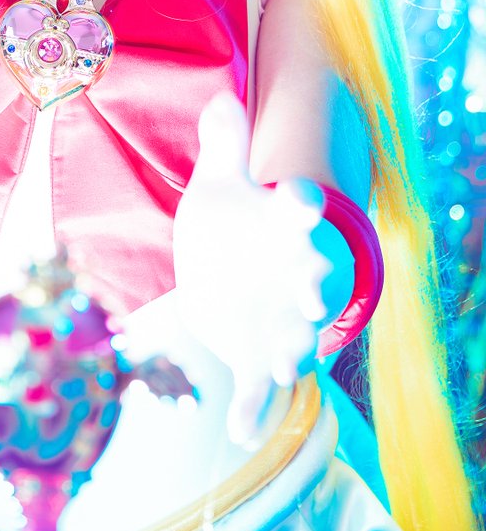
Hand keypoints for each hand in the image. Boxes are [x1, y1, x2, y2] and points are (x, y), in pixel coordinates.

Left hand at [173, 93, 329, 444]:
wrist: (230, 270)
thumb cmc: (231, 221)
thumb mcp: (222, 182)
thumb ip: (223, 145)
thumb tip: (219, 96)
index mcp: (279, 224)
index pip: (298, 209)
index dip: (301, 203)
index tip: (301, 196)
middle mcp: (290, 273)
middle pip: (309, 278)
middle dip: (311, 289)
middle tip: (309, 301)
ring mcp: (278, 318)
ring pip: (294, 339)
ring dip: (293, 354)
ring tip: (285, 369)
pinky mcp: (256, 355)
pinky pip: (257, 386)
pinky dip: (252, 410)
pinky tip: (240, 434)